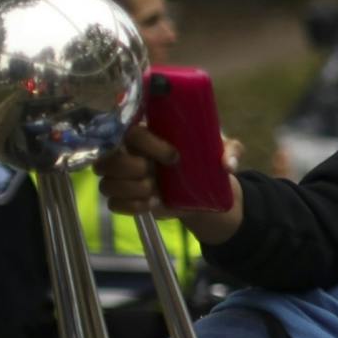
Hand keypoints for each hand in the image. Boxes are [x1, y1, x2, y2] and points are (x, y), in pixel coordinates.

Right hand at [96, 125, 243, 240]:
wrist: (206, 190)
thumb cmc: (206, 159)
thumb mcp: (225, 150)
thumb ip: (231, 150)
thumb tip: (228, 164)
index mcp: (147, 134)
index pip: (130, 132)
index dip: (148, 144)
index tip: (175, 156)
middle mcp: (128, 153)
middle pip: (108, 158)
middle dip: (133, 168)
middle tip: (157, 173)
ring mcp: (124, 178)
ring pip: (106, 183)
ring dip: (132, 189)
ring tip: (155, 191)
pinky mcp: (126, 198)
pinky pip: (113, 204)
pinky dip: (131, 206)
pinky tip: (151, 204)